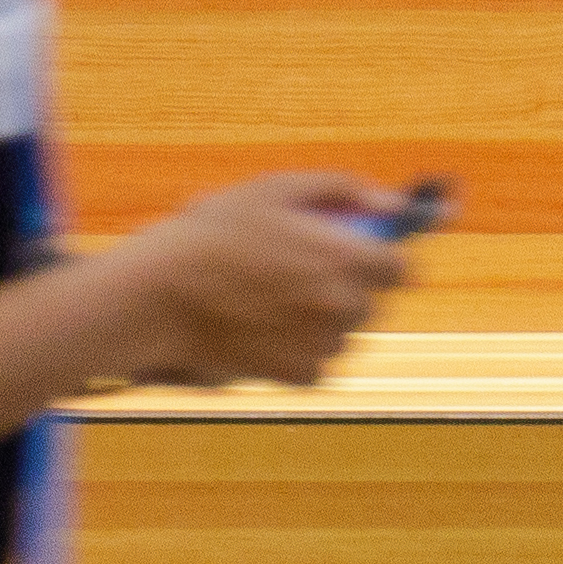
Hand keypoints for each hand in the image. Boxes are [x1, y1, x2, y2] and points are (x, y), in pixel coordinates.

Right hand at [111, 170, 402, 389]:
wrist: (160, 295)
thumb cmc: (214, 232)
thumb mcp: (275, 189)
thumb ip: (344, 190)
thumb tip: (395, 202)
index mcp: (346, 256)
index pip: (402, 266)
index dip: (384, 255)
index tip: (362, 249)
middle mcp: (343, 306)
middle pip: (373, 301)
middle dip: (348, 285)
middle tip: (299, 268)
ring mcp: (322, 345)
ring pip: (343, 332)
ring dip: (322, 317)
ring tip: (270, 295)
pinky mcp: (297, 375)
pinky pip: (316, 361)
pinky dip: (298, 347)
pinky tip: (261, 325)